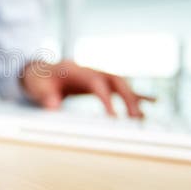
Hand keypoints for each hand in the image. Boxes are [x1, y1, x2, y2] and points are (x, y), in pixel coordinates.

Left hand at [20, 60, 153, 117]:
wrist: (40, 70)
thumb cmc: (39, 79)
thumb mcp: (37, 87)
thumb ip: (45, 96)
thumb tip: (53, 106)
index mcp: (77, 71)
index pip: (97, 84)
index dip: (106, 100)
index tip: (114, 118)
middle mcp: (91, 70)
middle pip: (115, 81)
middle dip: (128, 98)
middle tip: (136, 119)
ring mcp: (98, 75)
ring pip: (121, 84)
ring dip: (134, 99)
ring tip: (143, 118)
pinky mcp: (101, 82)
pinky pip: (121, 87)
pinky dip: (136, 94)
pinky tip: (152, 102)